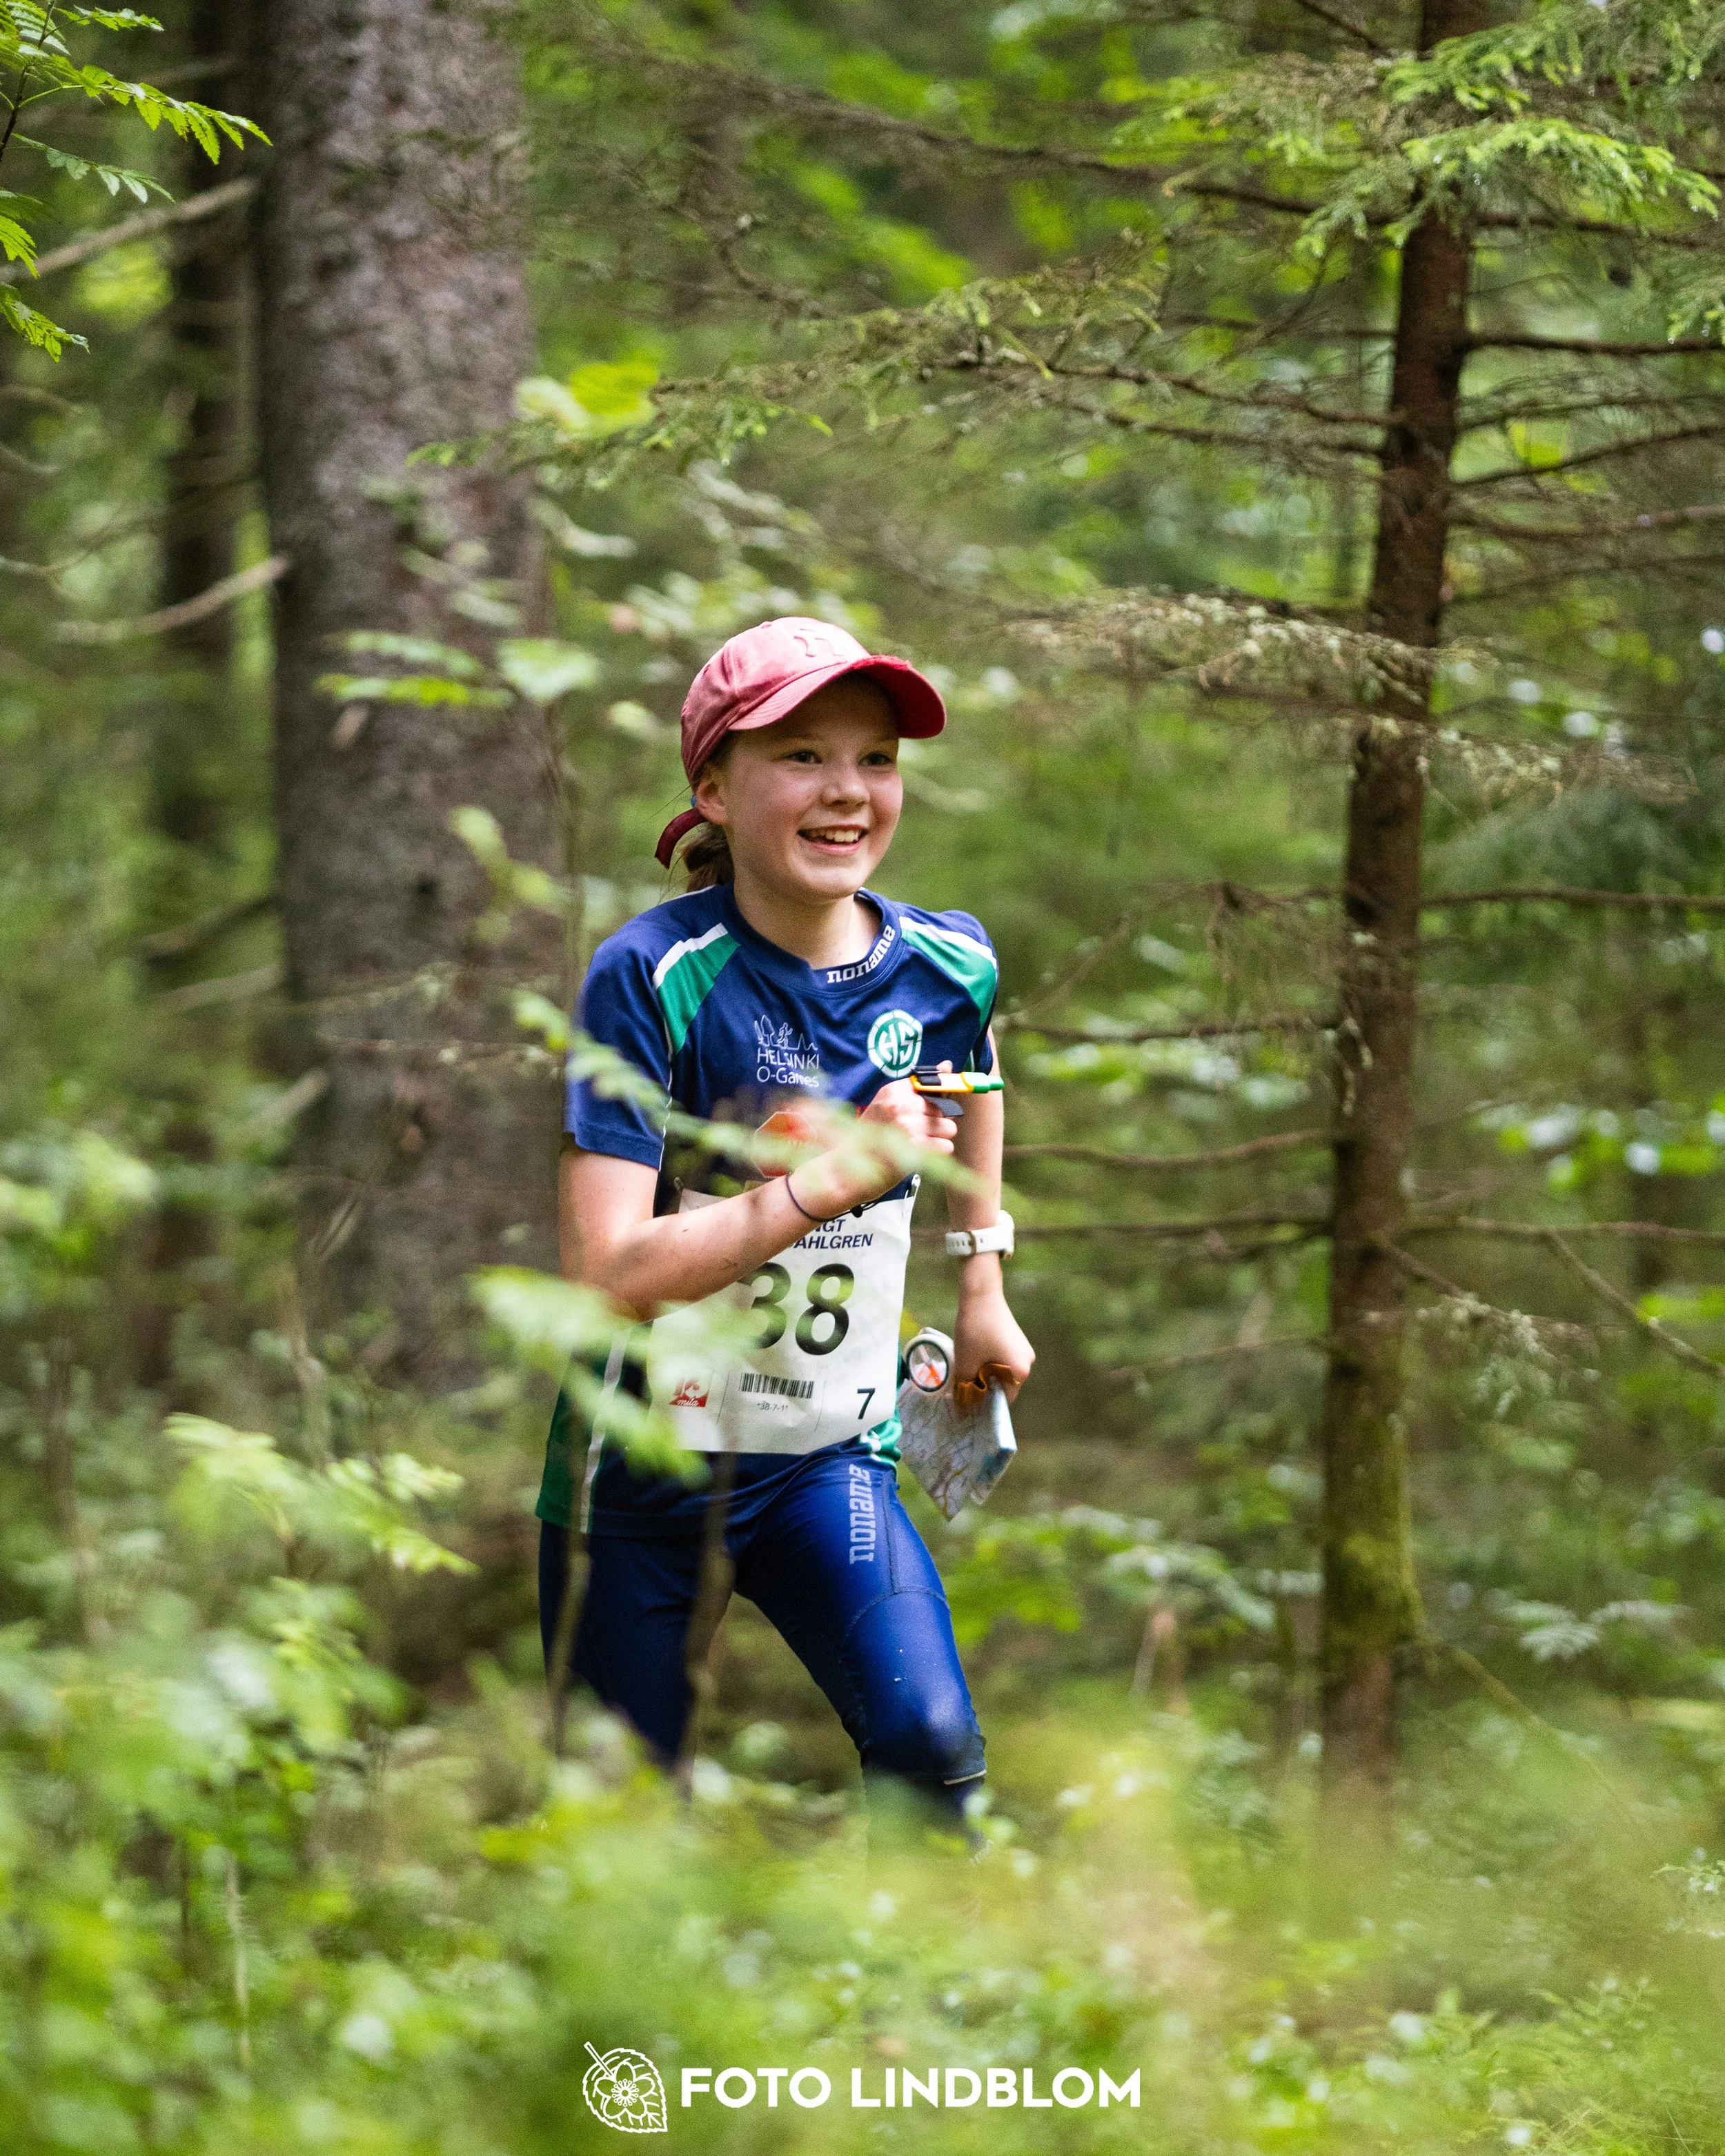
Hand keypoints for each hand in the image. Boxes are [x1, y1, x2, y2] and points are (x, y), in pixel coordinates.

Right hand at [790, 1076, 956, 1215]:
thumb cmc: (871, 1135)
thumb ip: (917, 1086)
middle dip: (935, 1122)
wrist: (850, 1166)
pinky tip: (920, 1155)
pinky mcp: (917, 1148)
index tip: (933, 1107)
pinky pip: (947, 1146)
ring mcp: (910, 1126)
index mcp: (893, 1091)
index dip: (938, 1098)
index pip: (934, 1084)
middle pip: (944, 1109)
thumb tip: (948, 1065)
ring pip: (949, 1128)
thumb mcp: (887, 1103)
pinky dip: (937, 1153)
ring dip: (938, 1138)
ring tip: (917, 1143)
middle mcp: (902, 1105)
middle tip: (914, 1132)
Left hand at [952, 1283, 1033, 1407]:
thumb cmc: (974, 1330)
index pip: (1003, 1400)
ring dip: (985, 1374)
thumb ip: (965, 1387)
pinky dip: (989, 1362)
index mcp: (1020, 1371)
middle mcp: (1028, 1362)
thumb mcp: (965, 1363)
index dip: (984, 1404)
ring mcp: (1024, 1349)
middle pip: (1004, 1386)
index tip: (967, 1404)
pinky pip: (1003, 1359)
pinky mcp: (1017, 1340)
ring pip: (1002, 1372)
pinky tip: (974, 1357)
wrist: (980, 1294)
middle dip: (984, 1388)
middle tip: (963, 1388)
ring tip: (966, 1372)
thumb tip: (962, 1405)